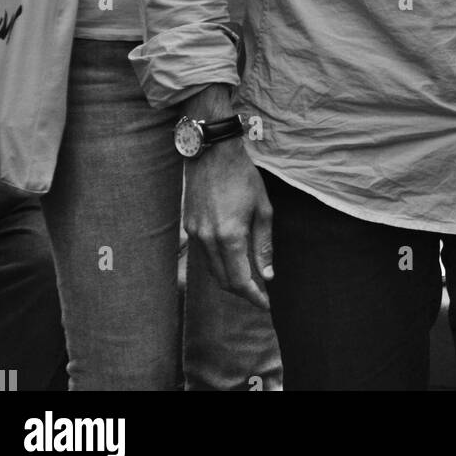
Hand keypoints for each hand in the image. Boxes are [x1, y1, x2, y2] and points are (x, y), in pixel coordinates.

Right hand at [184, 139, 273, 307]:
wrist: (213, 152)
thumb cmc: (243, 176)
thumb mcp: (262, 209)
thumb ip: (264, 244)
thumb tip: (267, 274)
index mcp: (229, 235)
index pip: (239, 281)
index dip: (253, 296)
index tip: (266, 303)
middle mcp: (207, 239)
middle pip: (223, 280)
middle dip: (242, 290)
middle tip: (259, 291)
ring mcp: (194, 233)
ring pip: (211, 269)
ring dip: (229, 277)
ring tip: (248, 275)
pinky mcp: (188, 225)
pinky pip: (203, 254)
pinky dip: (217, 262)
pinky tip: (231, 255)